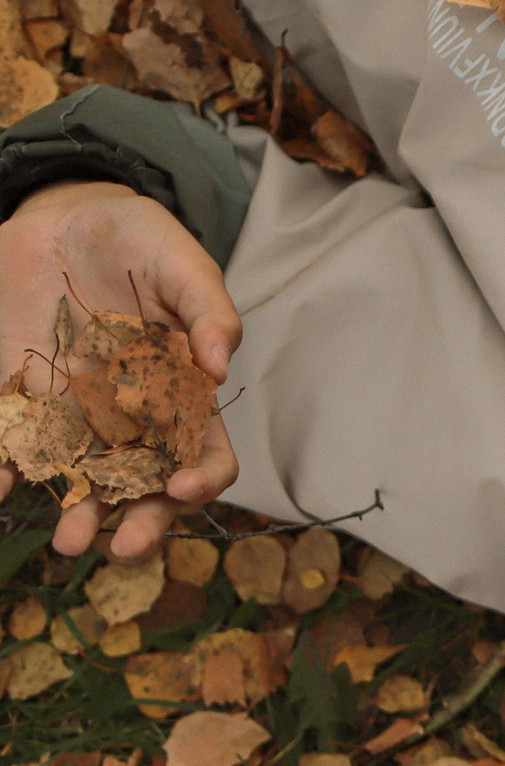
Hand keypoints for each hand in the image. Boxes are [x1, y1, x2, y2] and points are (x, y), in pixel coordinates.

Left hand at [0, 182, 240, 559]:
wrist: (63, 217)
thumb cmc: (138, 240)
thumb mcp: (180, 262)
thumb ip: (207, 310)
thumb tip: (222, 367)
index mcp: (183, 390)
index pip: (206, 450)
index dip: (203, 477)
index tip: (184, 487)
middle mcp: (135, 414)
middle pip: (148, 483)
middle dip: (142, 521)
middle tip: (122, 547)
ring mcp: (78, 411)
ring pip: (85, 480)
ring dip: (79, 515)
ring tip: (68, 542)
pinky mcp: (25, 398)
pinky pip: (16, 446)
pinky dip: (7, 473)